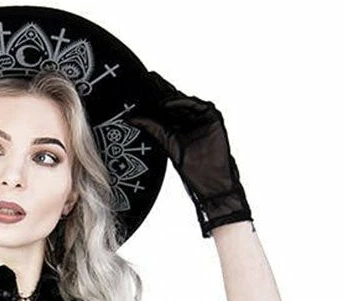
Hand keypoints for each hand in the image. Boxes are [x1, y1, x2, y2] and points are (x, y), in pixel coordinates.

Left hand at [125, 70, 252, 236]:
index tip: (141, 84)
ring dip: (171, 94)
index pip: (166, 106)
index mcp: (180, 124)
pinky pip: (198, 106)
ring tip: (156, 86)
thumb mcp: (167, 144)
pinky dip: (183, 104)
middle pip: (175, 99)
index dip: (154, 95)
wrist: (210, 180)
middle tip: (148, 77)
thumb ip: (151, 128)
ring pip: (185, 101)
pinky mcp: (212, 118)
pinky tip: (169, 103)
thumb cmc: (192, 167)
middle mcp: (191, 118)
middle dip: (162, 89)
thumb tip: (130, 118)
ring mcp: (202, 117)